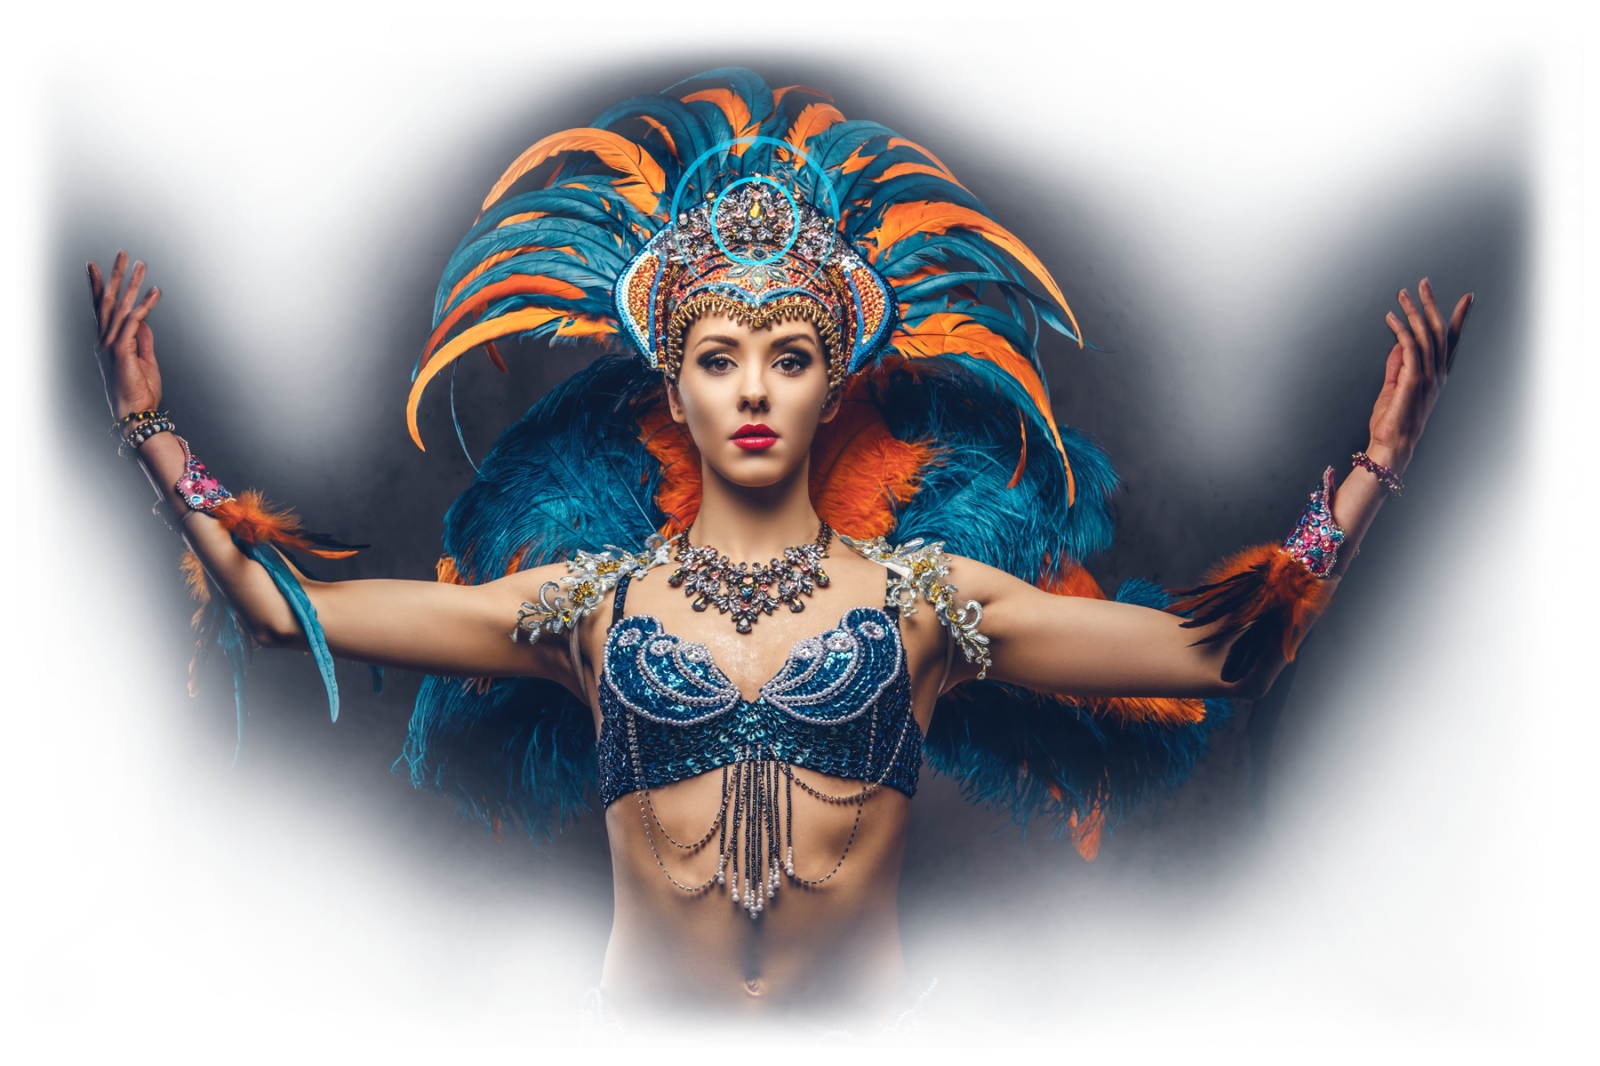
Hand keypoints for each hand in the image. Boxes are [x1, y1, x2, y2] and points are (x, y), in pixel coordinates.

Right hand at [87, 250, 162, 420]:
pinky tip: (155, 291)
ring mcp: (110, 344)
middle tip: (122, 252)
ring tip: (140, 263)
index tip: (96, 265)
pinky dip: (144, 305)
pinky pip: (133, 321)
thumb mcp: (144, 359)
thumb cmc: (140, 391)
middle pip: (107, 300)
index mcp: (107, 341)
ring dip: (132, 283)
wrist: (136, 414)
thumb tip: (143, 319)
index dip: (100, 284)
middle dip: (115, 275)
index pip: (102, 307)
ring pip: (119, 306)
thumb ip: (142, 338)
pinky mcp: (120, 350)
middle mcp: (104, 339)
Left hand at [1367, 277, 1471, 473]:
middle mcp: (1437, 374)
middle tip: (1424, 282)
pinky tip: (1392, 317)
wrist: (1391, 446)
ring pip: (1426, 335)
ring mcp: (1428, 377)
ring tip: (1403, 293)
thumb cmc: (1391, 422)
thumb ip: (1398, 366)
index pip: (1450, 342)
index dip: (1458, 318)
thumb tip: (1398, 344)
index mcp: (1435, 375)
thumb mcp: (1394, 388)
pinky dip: (1402, 330)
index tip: (1467, 297)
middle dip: (1432, 304)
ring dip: (1414, 311)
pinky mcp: (1413, 381)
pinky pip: (1410, 348)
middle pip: (1439, 332)